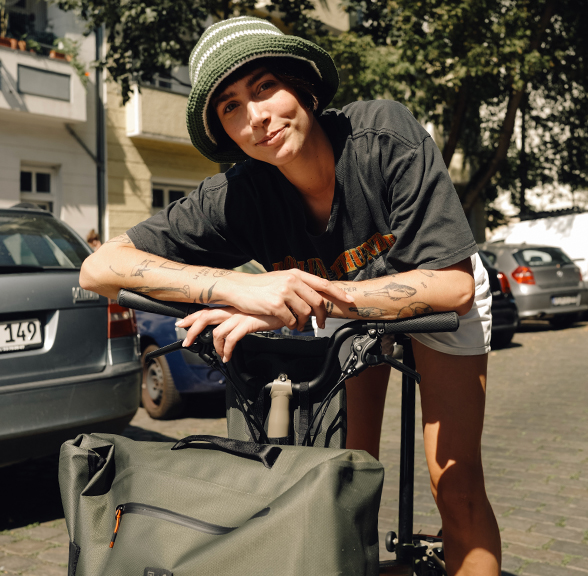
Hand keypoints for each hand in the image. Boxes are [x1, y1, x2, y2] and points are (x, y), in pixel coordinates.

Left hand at [177, 307, 283, 361]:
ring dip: (216, 347)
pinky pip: (232, 339)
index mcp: (232, 307)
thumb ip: (242, 320)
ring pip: (218, 332)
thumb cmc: (272, 309)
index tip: (182, 323)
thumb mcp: (253, 314)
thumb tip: (234, 330)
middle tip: (186, 342)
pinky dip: (227, 350)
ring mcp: (240, 316)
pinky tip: (229, 357)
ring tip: (220, 355)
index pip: (207, 309)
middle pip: (206, 316)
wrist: (287, 305)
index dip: (193, 316)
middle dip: (192, 329)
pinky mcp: (248, 323)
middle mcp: (233, 310)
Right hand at [224, 269, 353, 330]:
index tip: (349, 301)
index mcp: (296, 274)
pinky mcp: (275, 305)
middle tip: (320, 324)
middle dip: (321, 316)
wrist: (239, 288)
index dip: (338, 293)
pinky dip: (292, 326)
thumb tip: (314, 296)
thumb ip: (298, 285)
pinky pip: (291, 320)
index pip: (323, 283)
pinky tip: (288, 325)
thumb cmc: (260, 286)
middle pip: (317, 302)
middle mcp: (292, 281)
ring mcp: (284, 293)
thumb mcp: (281, 279)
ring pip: (305, 313)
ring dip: (304, 323)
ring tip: (299, 326)